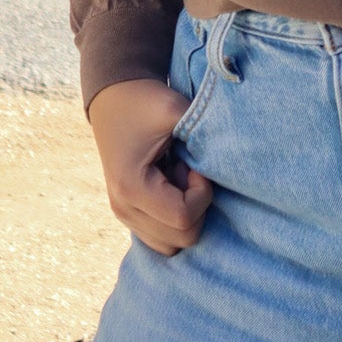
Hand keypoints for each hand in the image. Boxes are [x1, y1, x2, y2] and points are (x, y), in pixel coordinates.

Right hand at [88, 77, 213, 256]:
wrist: (114, 97)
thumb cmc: (146, 102)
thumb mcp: (175, 110)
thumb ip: (203, 134)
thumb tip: (227, 162)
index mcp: (131, 188)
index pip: (183, 219)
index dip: (202, 194)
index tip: (195, 166)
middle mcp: (123, 209)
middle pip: (182, 238)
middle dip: (196, 205)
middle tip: (187, 170)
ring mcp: (124, 215)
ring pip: (172, 245)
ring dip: (186, 215)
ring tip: (178, 179)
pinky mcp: (129, 214)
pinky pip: (162, 239)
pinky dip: (175, 220)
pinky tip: (172, 188)